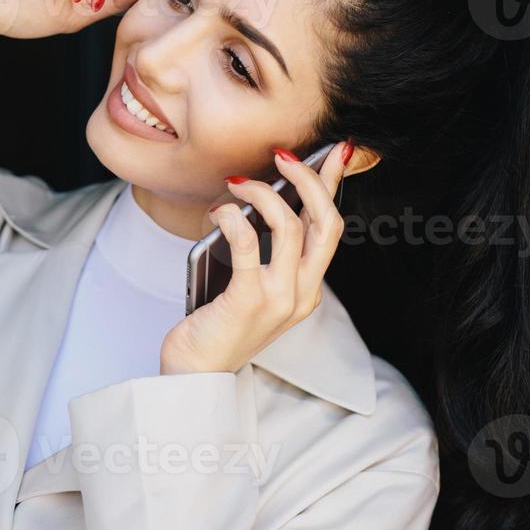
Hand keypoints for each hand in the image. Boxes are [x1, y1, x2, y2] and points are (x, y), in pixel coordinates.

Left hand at [160, 143, 352, 375]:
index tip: (334, 152)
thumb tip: (260, 202)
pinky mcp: (248, 299)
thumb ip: (264, 254)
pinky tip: (219, 211)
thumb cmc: (216, 328)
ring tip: (236, 184)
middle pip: (325, 222)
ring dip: (262, 193)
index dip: (333, 185)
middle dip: (309, 179)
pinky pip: (247, 242)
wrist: (195, 377)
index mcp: (307, 290)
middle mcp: (302, 294)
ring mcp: (279, 298)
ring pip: (289, 226)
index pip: (331, 228)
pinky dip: (233, 217)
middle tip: (283, 155)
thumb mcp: (252, 288)